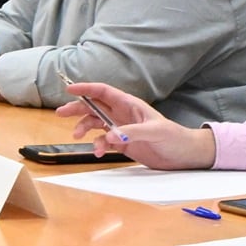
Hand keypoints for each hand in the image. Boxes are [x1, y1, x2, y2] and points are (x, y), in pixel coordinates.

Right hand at [60, 82, 213, 166]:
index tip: (70, 89)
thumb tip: (109, 136)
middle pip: (94, 107)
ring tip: (78, 138)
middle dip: (77, 109)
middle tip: (60, 113)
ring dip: (84, 129)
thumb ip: (132, 132)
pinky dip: (97, 146)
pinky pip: (103, 141)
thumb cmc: (174, 137)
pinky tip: (98, 152)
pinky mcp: (122, 144)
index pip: (104, 92)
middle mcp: (122, 115)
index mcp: (130, 105)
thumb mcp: (155, 132)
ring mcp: (121, 129)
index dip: (87, 89)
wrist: (184, 155)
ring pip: (95, 124)